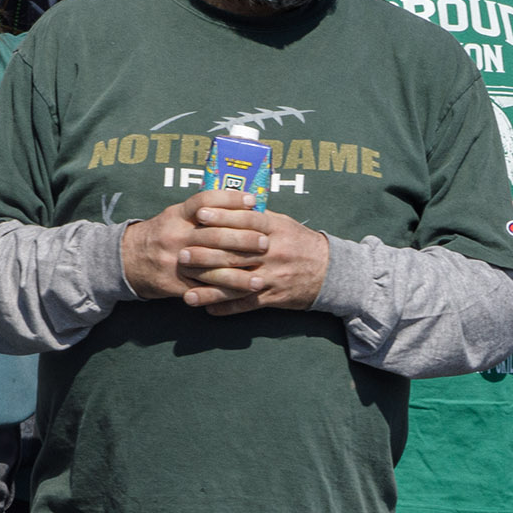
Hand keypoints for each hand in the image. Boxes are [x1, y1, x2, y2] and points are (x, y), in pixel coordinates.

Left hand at [120, 189, 329, 314]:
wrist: (330, 272)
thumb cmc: (300, 243)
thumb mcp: (283, 223)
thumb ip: (257, 217)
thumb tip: (229, 204)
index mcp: (275, 229)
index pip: (246, 219)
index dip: (222, 216)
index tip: (199, 214)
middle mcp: (273, 252)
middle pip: (236, 252)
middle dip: (207, 254)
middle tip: (183, 254)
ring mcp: (273, 276)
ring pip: (237, 282)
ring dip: (210, 287)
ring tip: (187, 290)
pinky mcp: (274, 296)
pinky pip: (247, 304)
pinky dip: (226, 308)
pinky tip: (207, 309)